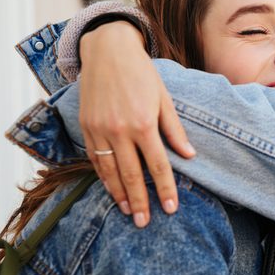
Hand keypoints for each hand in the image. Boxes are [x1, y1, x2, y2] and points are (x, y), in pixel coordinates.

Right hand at [78, 21, 195, 226]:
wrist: (108, 51)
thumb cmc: (142, 74)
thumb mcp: (164, 98)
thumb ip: (175, 130)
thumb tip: (189, 156)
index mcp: (144, 124)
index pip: (158, 165)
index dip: (165, 188)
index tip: (171, 208)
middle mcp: (120, 130)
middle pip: (132, 174)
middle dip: (140, 201)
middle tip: (146, 223)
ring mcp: (99, 130)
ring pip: (110, 171)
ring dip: (119, 195)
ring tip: (129, 213)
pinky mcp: (86, 126)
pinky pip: (94, 158)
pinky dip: (103, 177)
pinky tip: (111, 189)